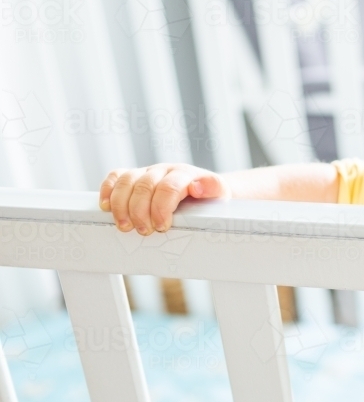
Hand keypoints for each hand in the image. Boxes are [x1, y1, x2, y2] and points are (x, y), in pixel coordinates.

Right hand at [99, 164, 229, 233]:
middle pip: (144, 186)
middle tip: (143, 231)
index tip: (160, 227)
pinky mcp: (134, 176)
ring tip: (125, 226)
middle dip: (140, 211)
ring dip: (120, 206)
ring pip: (126, 181)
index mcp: (185, 173)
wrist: (206, 190)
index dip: (161, 208)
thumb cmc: (210, 197)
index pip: (168, 187)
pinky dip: (107, 191)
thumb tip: (196, 187)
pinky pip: (115, 177)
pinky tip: (106, 207)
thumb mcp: (219, 194)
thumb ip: (211, 189)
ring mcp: (147, 171)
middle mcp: (164, 170)